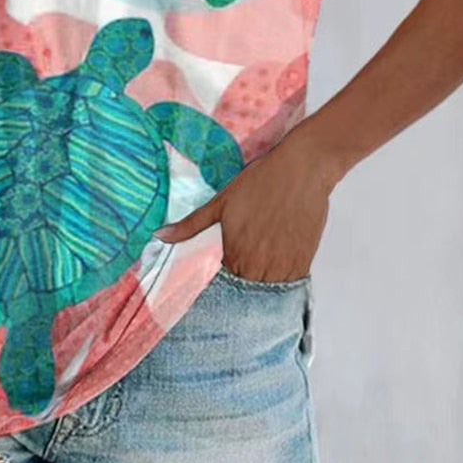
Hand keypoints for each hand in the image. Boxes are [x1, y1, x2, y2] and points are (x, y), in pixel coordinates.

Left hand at [154, 122, 341, 282]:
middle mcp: (257, 265)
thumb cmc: (261, 181)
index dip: (220, 282)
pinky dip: (281, 283)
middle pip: (244, 293)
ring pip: (267, 293)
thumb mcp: (220, 202)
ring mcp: (282, 266)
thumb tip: (160, 236)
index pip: (221, 287)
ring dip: (260, 286)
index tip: (222, 273)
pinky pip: (289, 287)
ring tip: (259, 266)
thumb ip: (191, 225)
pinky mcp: (303, 262)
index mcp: (233, 253)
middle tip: (243, 267)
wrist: (302, 169)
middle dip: (240, 285)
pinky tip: (276, 265)